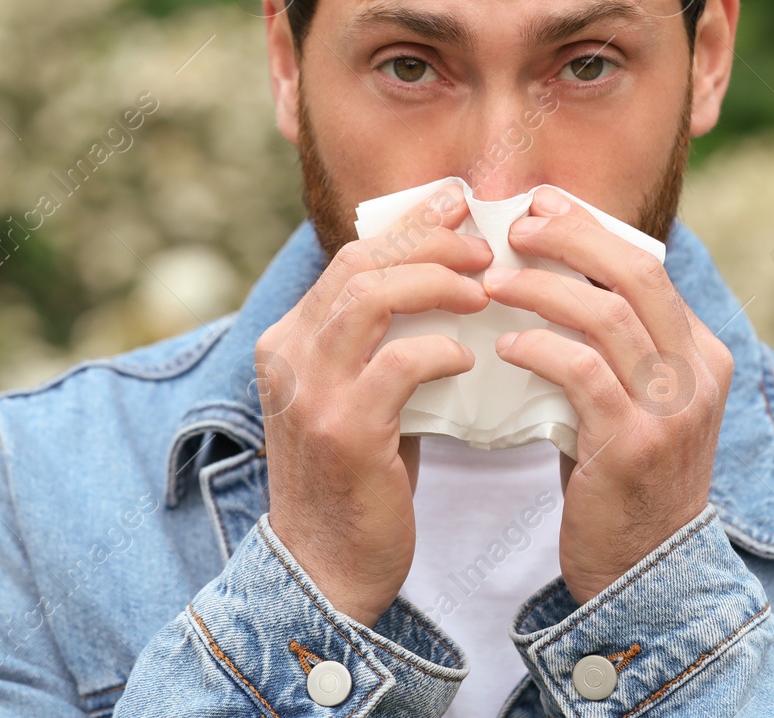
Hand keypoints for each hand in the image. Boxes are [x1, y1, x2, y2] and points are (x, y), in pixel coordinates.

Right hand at [257, 182, 491, 626]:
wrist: (325, 570)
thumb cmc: (359, 480)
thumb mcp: (359, 396)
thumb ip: (383, 342)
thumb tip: (448, 281)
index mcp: (291, 340)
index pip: (350, 257)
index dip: (409, 226)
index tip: (457, 204)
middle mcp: (289, 355)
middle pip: (360, 264)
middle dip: (429, 242)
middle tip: (484, 246)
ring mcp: (311, 392)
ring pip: (372, 298)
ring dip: (437, 283)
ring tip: (483, 290)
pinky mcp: (344, 430)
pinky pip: (399, 363)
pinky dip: (441, 348)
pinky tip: (470, 356)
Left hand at [483, 187, 733, 604]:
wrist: (645, 575)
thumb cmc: (621, 478)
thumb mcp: (633, 401)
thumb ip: (610, 345)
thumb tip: (547, 272)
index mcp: (701, 353)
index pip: (647, 266)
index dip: (591, 228)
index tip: (541, 205)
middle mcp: (698, 374)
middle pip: (637, 273)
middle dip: (571, 237)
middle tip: (516, 225)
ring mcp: (672, 411)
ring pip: (608, 316)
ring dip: (544, 289)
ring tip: (494, 283)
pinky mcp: (635, 446)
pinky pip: (584, 375)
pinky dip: (542, 348)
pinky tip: (506, 345)